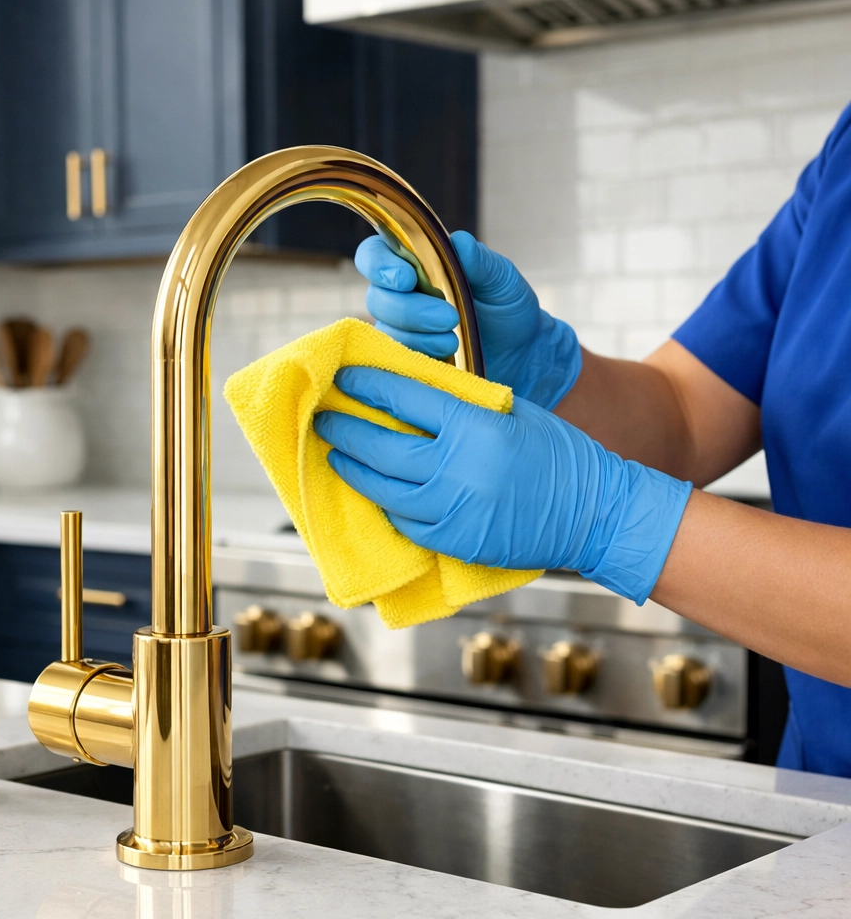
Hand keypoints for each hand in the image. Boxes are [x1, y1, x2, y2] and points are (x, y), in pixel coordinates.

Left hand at [314, 367, 691, 603]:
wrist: (594, 513)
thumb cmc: (558, 454)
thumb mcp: (513, 411)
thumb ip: (462, 405)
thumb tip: (412, 393)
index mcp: (472, 427)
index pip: (404, 398)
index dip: (368, 386)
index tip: (344, 377)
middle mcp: (455, 469)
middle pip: (381, 445)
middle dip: (345, 429)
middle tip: (323, 418)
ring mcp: (452, 510)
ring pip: (383, 488)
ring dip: (354, 468)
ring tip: (335, 454)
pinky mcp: (454, 540)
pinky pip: (404, 522)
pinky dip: (385, 504)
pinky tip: (373, 490)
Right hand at [355, 232, 582, 408]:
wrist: (522, 354)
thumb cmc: (507, 308)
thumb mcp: (502, 280)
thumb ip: (480, 261)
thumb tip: (460, 242)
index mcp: (415, 264)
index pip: (374, 256)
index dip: (379, 264)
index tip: (406, 278)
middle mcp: (400, 297)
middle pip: (377, 299)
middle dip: (409, 309)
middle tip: (449, 317)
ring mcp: (401, 332)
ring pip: (385, 332)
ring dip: (418, 337)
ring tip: (454, 340)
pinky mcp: (407, 362)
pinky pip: (396, 361)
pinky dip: (421, 357)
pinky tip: (448, 356)